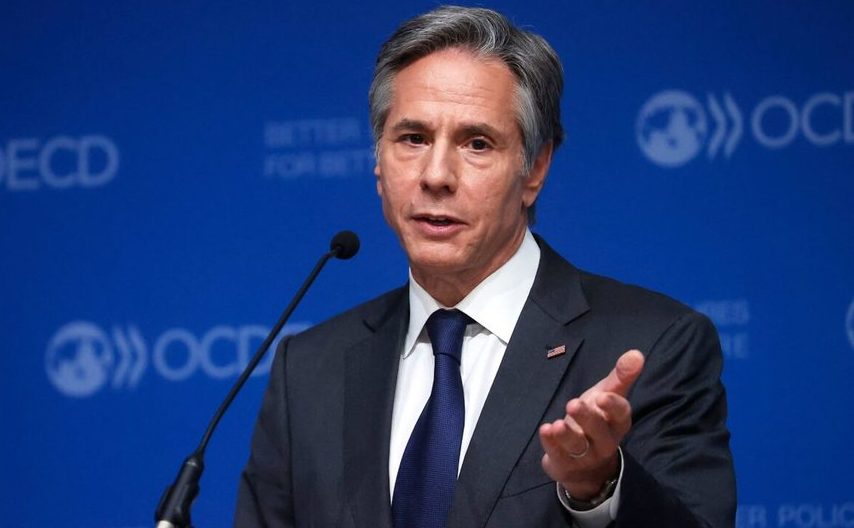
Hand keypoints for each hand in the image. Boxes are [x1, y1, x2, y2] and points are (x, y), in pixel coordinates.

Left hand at [539, 349, 644, 499]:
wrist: (586, 463)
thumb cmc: (598, 419)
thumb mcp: (607, 396)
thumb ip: (621, 376)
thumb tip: (637, 353)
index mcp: (617, 422)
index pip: (620, 415)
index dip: (612, 406)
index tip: (602, 396)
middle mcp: (605, 441)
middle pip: (598, 431)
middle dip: (587, 418)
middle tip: (573, 403)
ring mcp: (586, 455)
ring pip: (578, 446)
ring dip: (567, 435)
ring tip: (557, 424)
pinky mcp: (566, 464)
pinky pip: (558, 455)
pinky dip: (551, 443)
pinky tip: (545, 430)